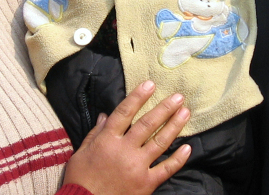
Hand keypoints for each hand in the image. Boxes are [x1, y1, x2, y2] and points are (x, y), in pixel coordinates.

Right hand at [62, 80, 190, 194]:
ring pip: (160, 142)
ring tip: (185, 113)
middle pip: (147, 124)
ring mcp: (137, 166)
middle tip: (178, 97)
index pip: (124, 113)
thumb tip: (105, 115)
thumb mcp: (81, 153)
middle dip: (164, 108)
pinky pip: (166, 169)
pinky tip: (188, 148)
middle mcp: (125, 150)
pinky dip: (178, 158)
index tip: (150, 84)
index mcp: (107, 140)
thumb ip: (95, 133)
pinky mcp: (146, 183)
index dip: (138, 97)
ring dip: (174, 126)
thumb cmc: (80, 179)